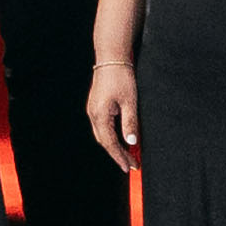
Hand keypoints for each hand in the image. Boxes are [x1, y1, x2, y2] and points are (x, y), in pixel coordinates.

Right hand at [81, 52, 139, 174]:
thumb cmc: (121, 77)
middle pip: (104, 141)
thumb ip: (130, 124)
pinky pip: (102, 126)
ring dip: (115, 146)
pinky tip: (121, 138)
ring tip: (128, 155)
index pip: (110, 143)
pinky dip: (111, 135)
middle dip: (118, 154)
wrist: (111, 58)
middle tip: (131, 164)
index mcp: (100, 115)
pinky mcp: (96, 105)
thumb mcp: (130, 102)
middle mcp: (93, 114)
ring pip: (102, 135)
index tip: (129, 167)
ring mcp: (93, 110)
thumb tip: (132, 143)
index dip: (120, 157)